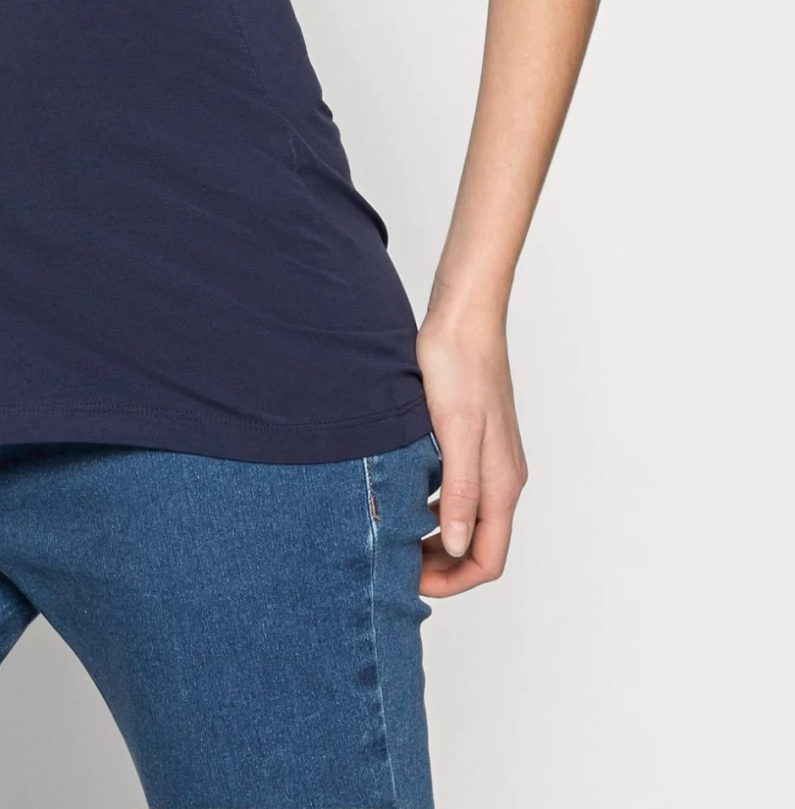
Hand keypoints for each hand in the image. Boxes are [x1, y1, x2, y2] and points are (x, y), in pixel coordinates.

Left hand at [414, 308, 528, 597]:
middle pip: (480, 545)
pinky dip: (435, 506)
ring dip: (436, 537)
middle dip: (443, 566)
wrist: (463, 316)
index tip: (411, 581)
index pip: (488, 560)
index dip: (453, 581)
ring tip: (395, 534)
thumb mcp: (455, 431)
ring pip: (469, 519)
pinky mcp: (473, 439)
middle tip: (396, 564)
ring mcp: (489, 458)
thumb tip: (460, 547)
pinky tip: (404, 495)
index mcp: (501, 482)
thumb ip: (461, 492)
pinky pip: (459, 491)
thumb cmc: (459, 366)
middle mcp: (502, 476)